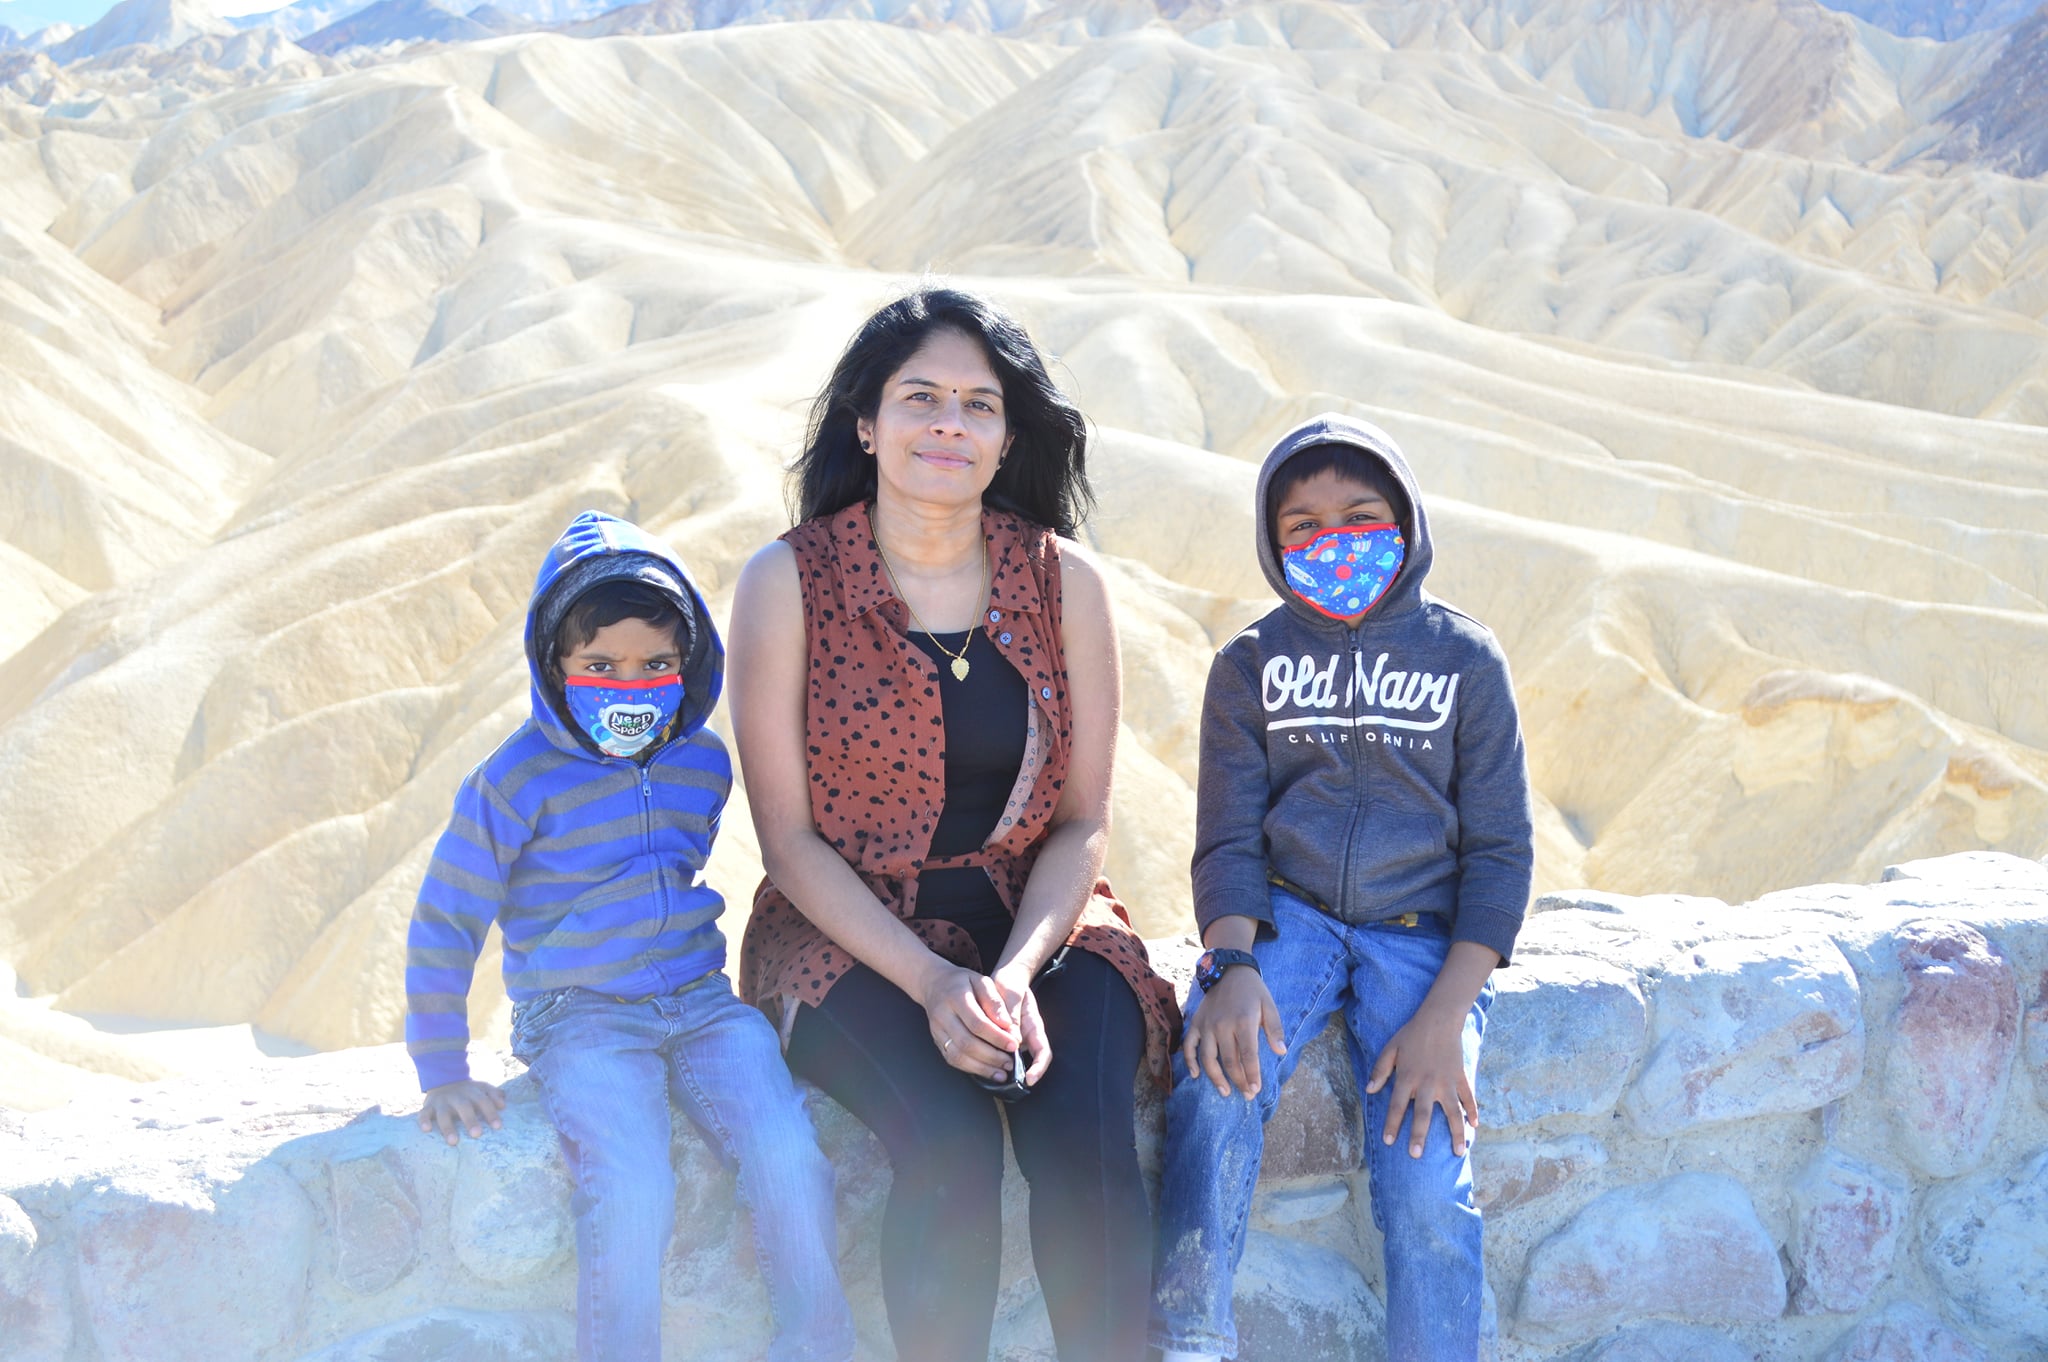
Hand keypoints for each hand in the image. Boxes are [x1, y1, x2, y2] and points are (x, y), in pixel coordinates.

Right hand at [418, 1079, 506, 1145]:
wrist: (444, 1079)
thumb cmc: (468, 1092)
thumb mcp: (482, 1088)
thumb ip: (493, 1095)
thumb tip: (503, 1104)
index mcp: (472, 1092)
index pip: (484, 1101)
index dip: (490, 1113)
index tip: (497, 1127)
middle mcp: (457, 1096)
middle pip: (464, 1107)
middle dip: (470, 1120)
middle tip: (477, 1134)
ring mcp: (441, 1102)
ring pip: (443, 1114)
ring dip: (448, 1127)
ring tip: (453, 1142)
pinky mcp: (428, 1106)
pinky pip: (423, 1113)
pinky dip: (423, 1121)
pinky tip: (426, 1130)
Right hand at [920, 961, 1019, 1080]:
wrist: (934, 984)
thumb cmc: (962, 982)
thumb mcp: (981, 981)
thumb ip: (995, 1001)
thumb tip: (1008, 1025)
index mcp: (955, 998)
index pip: (977, 1023)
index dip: (997, 1037)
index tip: (1014, 1044)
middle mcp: (943, 1016)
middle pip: (967, 1043)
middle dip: (991, 1056)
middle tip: (1010, 1061)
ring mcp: (937, 1031)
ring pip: (958, 1055)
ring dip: (982, 1067)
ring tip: (1002, 1072)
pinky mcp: (937, 1041)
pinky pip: (953, 1059)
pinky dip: (971, 1069)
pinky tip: (987, 1071)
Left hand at [990, 965, 1051, 1086]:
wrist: (1005, 979)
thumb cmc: (1010, 984)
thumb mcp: (1011, 994)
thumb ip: (1012, 1014)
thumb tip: (1014, 1039)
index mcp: (1034, 1025)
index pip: (1043, 1051)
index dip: (1039, 1067)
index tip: (1029, 1079)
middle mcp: (1026, 1036)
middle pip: (1028, 1061)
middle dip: (1018, 1073)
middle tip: (1003, 1077)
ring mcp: (1015, 1038)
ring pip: (1012, 1059)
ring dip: (1003, 1066)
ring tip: (990, 1070)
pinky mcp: (1002, 1039)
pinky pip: (999, 1053)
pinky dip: (992, 1058)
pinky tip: (980, 1059)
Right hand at [1182, 965, 1284, 1098]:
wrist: (1229, 970)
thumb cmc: (1253, 990)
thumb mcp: (1269, 1005)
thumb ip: (1275, 1029)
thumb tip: (1280, 1051)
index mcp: (1243, 1021)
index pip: (1248, 1055)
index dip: (1252, 1074)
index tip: (1256, 1090)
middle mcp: (1222, 1025)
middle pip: (1229, 1061)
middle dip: (1239, 1081)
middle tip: (1247, 1095)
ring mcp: (1207, 1025)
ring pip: (1208, 1058)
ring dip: (1216, 1078)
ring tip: (1225, 1092)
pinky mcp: (1196, 1023)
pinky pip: (1189, 1045)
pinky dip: (1190, 1061)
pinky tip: (1195, 1076)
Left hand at [1365, 1001, 1477, 1157]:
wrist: (1438, 1019)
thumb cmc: (1411, 1035)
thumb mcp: (1390, 1049)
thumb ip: (1380, 1071)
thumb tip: (1369, 1090)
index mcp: (1407, 1078)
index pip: (1396, 1106)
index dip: (1391, 1124)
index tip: (1388, 1141)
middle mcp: (1427, 1083)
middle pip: (1422, 1114)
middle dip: (1418, 1135)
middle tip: (1416, 1155)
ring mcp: (1446, 1082)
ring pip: (1452, 1112)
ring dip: (1455, 1133)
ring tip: (1458, 1152)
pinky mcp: (1460, 1077)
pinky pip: (1468, 1098)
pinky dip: (1473, 1111)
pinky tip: (1475, 1126)